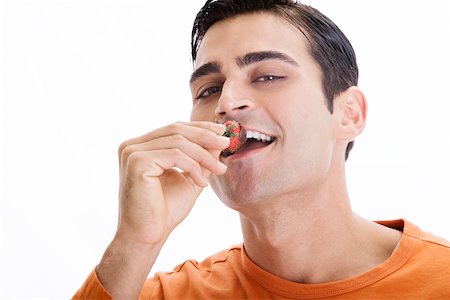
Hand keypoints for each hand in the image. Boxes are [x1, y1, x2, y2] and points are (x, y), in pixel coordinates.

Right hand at [115, 121, 228, 245]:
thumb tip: (220, 140)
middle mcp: (132, 145)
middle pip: (176, 129)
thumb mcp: (189, 178)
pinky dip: (193, 167)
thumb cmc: (165, 210)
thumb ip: (201, 159)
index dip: (200, 128)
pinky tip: (202, 183)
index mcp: (141, 146)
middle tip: (227, 143)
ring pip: (179, 141)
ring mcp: (132, 152)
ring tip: (220, 169)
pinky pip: (175, 155)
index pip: (174, 128)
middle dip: (206, 135)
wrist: (147, 236)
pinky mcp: (137, 161)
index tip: (223, 133)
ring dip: (204, 155)